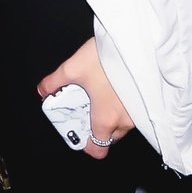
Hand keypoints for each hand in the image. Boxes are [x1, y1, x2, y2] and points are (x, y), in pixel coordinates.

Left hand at [37, 36, 132, 160]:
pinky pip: (133, 114)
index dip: (86, 143)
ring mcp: (139, 112)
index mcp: (105, 119)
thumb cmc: (106, 57)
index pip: (98, 149)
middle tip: (87, 107)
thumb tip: (42, 91)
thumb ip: (54, 82)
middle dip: (98, 127)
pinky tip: (114, 90)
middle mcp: (125, 121)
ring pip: (122, 125)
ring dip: (112, 117)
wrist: (136, 42)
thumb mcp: (72, 68)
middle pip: (110, 137)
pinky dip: (124, 108)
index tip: (79, 130)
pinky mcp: (148, 101)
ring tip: (100, 95)